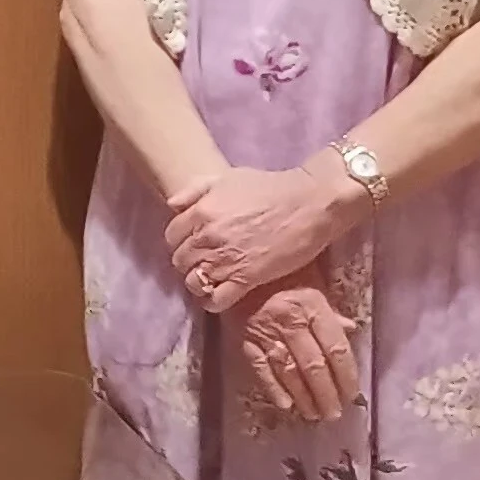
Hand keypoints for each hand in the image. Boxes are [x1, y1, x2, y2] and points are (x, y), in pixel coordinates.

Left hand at [165, 159, 365, 312]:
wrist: (309, 203)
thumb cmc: (270, 188)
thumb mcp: (227, 178)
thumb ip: (195, 189)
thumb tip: (171, 205)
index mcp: (200, 211)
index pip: (171, 237)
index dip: (181, 242)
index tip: (193, 244)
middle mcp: (207, 237)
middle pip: (180, 261)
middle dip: (190, 263)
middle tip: (205, 262)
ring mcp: (225, 260)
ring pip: (194, 282)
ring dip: (200, 283)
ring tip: (213, 279)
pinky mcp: (246, 279)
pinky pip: (216, 300)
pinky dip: (213, 302)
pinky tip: (222, 295)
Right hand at [230, 268, 361, 422]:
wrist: (234, 265)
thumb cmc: (281, 272)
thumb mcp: (312, 280)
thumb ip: (330, 309)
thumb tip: (352, 330)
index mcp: (311, 305)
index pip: (335, 347)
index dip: (346, 374)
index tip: (353, 394)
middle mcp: (290, 321)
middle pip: (313, 364)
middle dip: (326, 393)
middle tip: (334, 414)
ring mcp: (265, 332)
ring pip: (288, 370)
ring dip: (303, 397)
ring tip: (314, 415)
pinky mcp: (244, 338)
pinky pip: (259, 367)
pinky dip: (272, 388)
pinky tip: (285, 405)